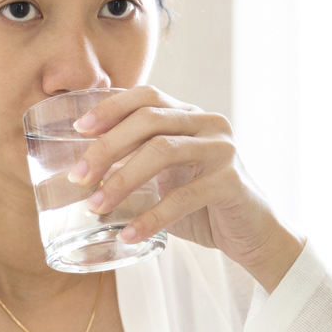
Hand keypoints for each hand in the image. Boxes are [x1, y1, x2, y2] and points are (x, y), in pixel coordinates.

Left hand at [64, 86, 302, 291]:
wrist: (253, 235)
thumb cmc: (204, 207)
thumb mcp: (166, 179)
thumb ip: (136, 167)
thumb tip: (80, 177)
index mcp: (190, 117)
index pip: (146, 96)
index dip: (110, 108)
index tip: (79, 130)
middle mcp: (208, 124)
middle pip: (149, 119)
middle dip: (107, 146)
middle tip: (78, 178)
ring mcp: (222, 150)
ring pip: (163, 151)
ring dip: (123, 180)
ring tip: (96, 206)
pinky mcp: (231, 182)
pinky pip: (183, 196)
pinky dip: (151, 217)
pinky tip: (129, 234)